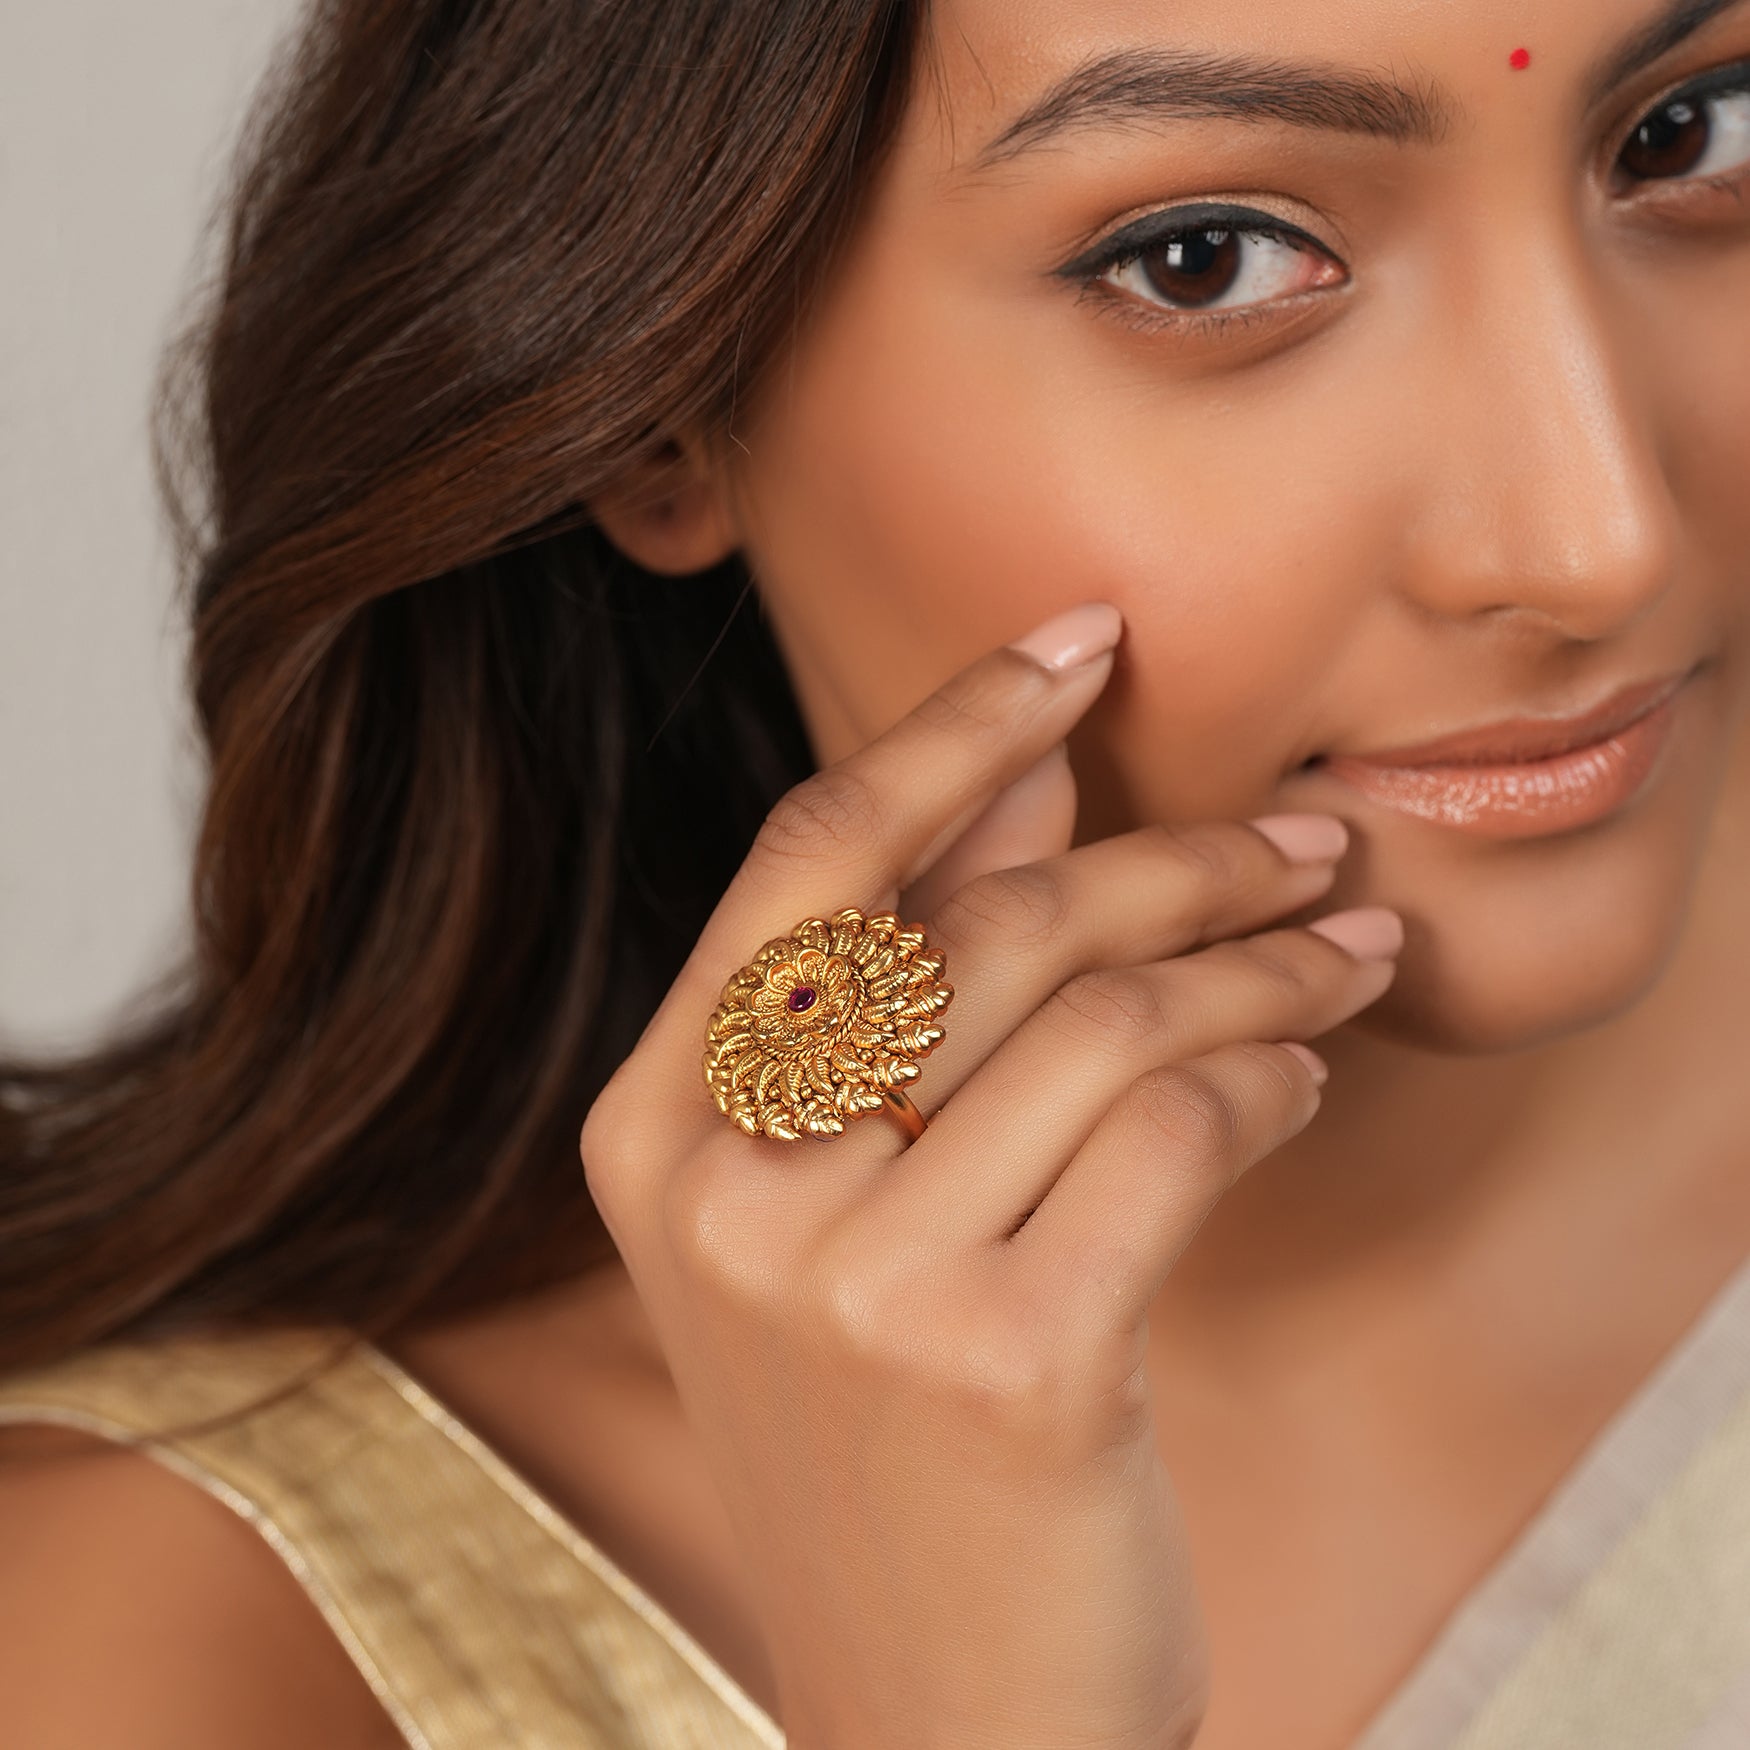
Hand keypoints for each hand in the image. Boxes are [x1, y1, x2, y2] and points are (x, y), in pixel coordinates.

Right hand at [580, 603, 1399, 1749]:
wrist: (937, 1704)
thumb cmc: (895, 1433)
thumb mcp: (854, 1206)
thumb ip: (914, 980)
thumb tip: (1017, 775)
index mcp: (657, 1130)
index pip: (813, 856)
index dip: (954, 723)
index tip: (1081, 637)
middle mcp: (730, 1191)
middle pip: (994, 920)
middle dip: (1183, 854)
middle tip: (1307, 838)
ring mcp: (852, 1281)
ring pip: (1110, 1015)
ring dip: (1266, 963)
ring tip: (1348, 949)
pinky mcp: (1006, 1361)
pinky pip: (1179, 1130)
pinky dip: (1273, 1081)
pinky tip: (1309, 1083)